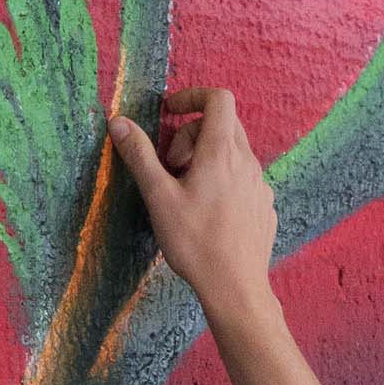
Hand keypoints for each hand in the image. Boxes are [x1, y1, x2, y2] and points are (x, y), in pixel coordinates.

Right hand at [108, 86, 277, 325]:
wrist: (236, 288)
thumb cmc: (196, 244)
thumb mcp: (159, 197)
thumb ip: (140, 155)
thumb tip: (119, 122)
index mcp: (221, 153)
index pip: (218, 98)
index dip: (192, 96)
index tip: (170, 112)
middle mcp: (248, 163)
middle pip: (224, 123)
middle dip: (192, 133)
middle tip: (172, 165)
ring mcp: (260, 185)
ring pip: (234, 152)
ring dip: (207, 158)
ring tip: (188, 192)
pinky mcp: (265, 206)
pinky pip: (244, 179)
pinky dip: (224, 180)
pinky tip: (209, 211)